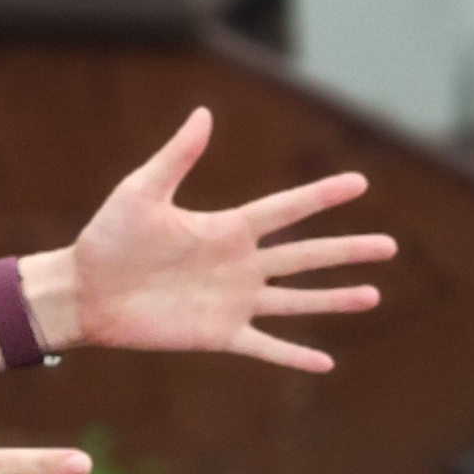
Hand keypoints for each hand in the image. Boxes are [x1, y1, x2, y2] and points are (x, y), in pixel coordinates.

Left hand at [68, 108, 394, 371]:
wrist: (82, 292)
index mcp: (226, 229)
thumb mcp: (141, 192)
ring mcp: (232, 301)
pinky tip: (326, 361)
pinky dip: (293, 354)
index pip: (285, 210)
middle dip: (347, 251)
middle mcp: (238, 265)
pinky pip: (264, 346)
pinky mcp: (217, 335)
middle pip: (305, 256)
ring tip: (373, 295)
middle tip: (391, 246)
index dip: (320, 197)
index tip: (359, 183)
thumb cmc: (106, 239)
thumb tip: (204, 112)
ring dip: (333, 299)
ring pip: (296, 300)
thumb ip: (177, 157)